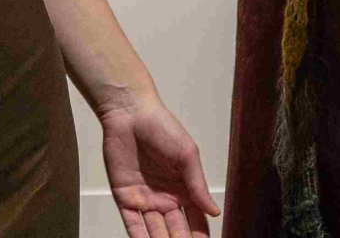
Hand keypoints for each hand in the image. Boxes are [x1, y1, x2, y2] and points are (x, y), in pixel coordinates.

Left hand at [100, 95, 218, 237]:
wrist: (129, 114)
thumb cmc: (162, 127)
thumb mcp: (186, 154)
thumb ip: (198, 185)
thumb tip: (215, 212)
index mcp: (184, 188)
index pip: (196, 220)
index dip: (200, 235)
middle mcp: (165, 198)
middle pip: (176, 230)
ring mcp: (145, 200)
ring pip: (154, 231)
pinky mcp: (125, 198)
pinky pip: (132, 223)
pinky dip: (139, 237)